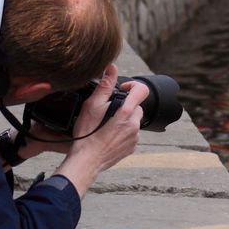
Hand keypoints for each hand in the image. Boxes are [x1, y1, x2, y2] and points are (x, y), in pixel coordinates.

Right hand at [55, 64, 147, 196]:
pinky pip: (131, 134)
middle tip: (107, 111)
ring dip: (123, 119)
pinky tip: (108, 136)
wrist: (86, 161)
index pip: (142, 90)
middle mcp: (134, 125)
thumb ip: (104, 86)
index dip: (132, 86)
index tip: (121, 90)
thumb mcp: (92, 106)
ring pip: (133, 121)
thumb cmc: (87, 134)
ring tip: (106, 125)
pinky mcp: (131, 148)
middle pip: (136, 107)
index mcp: (126, 112)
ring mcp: (134, 138)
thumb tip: (112, 68)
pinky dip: (122, 132)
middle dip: (124, 106)